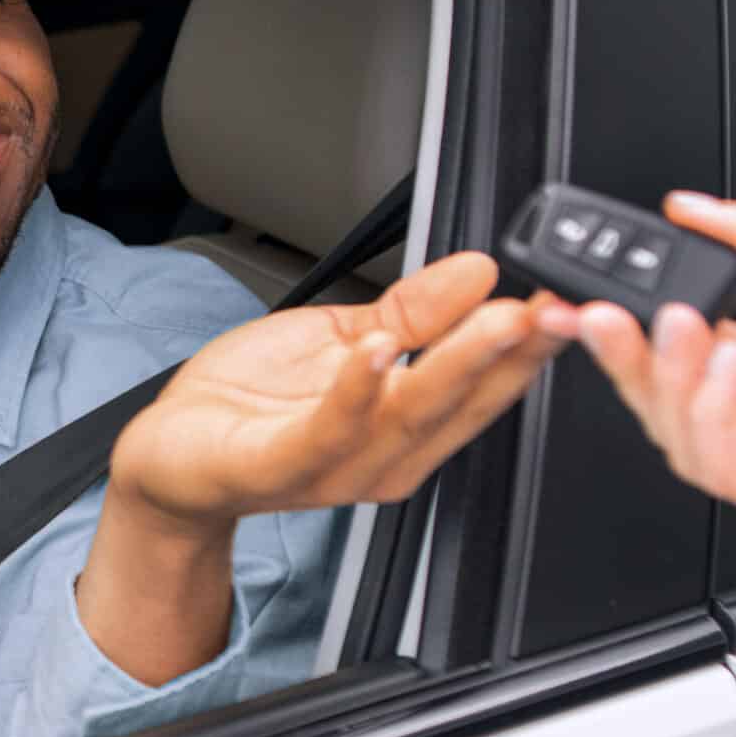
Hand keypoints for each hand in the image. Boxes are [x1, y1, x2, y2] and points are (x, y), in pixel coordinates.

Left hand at [111, 251, 567, 528]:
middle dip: (508, 352)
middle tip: (545, 307)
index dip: (528, 343)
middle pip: (460, 401)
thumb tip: (480, 271)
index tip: (565, 299)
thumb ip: (413, 310)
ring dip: (452, 365)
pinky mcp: (281, 465)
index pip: (486, 383)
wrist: (170, 457)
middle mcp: (384, 454)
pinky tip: (378, 352)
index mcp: (408, 425)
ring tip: (486, 319)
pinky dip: (356, 391)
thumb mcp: (345, 337)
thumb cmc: (251, 405)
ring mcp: (335, 465)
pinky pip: (327, 431)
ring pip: (408, 415)